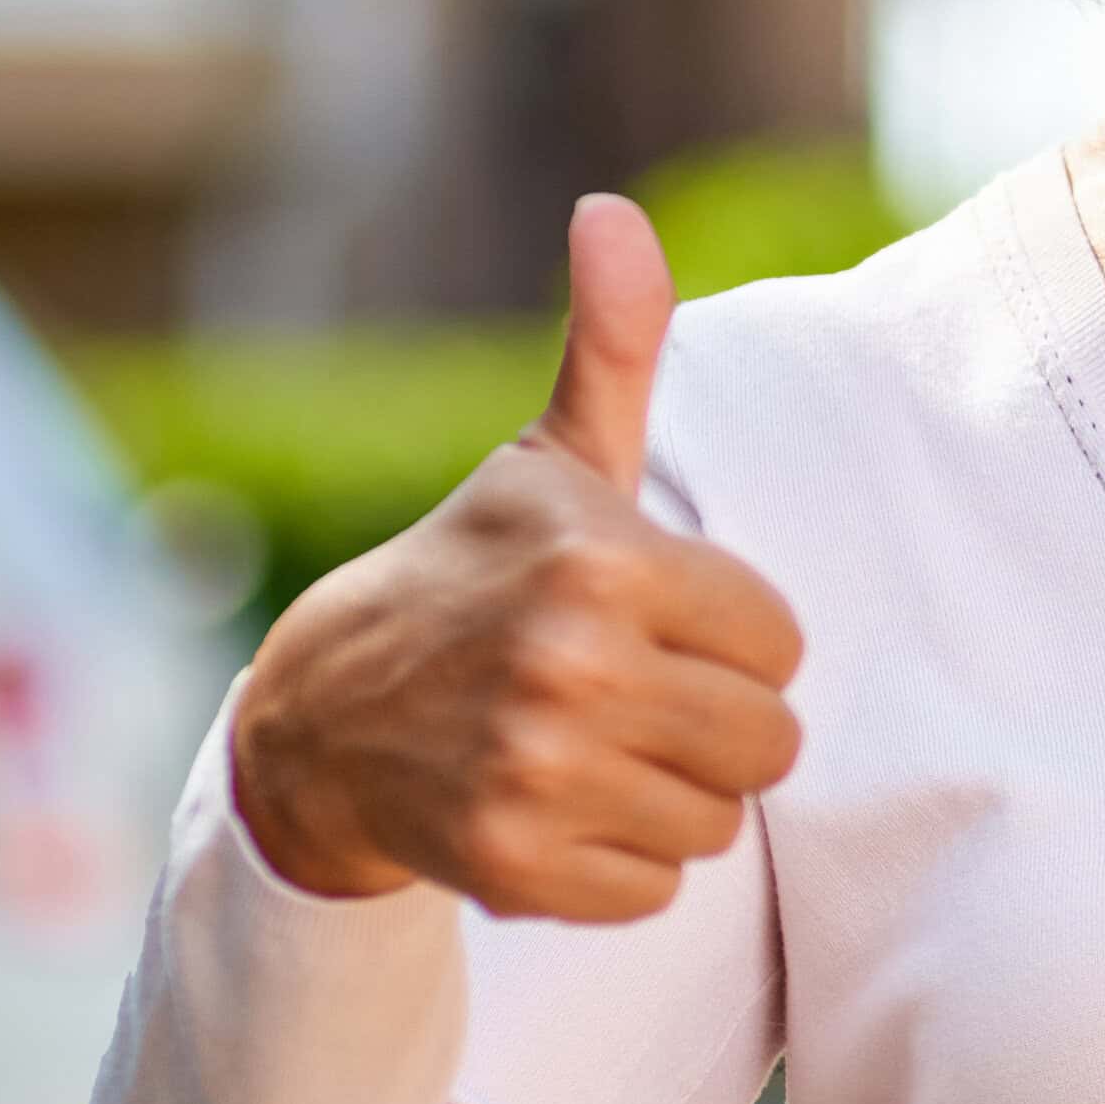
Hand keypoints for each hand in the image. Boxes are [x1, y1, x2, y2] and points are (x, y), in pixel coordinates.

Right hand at [226, 195, 806, 921]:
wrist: (324, 715)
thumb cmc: (471, 573)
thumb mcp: (547, 460)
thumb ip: (612, 344)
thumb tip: (612, 211)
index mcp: (604, 564)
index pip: (780, 642)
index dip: (729, 639)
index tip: (655, 626)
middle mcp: (571, 667)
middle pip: (767, 743)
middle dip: (714, 725)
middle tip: (632, 697)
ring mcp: (537, 774)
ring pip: (717, 823)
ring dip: (667, 795)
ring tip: (589, 748)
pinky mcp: (514, 868)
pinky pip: (656, 891)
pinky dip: (619, 865)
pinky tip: (555, 808)